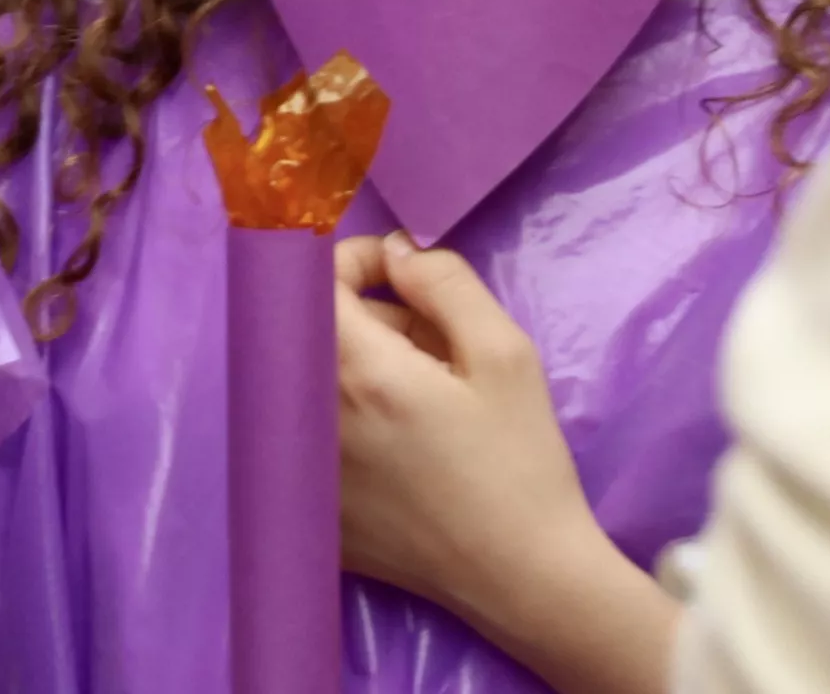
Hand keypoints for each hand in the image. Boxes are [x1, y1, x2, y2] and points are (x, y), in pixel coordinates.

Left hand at [337, 233, 678, 693]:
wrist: (525, 580)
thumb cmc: (520, 464)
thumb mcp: (504, 354)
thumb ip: (444, 283)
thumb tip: (394, 250)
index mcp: (356, 372)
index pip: (313, 280)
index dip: (356, 263)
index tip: (405, 280)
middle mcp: (312, 417)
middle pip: (314, 329)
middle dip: (366, 318)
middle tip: (431, 346)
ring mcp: (304, 471)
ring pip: (313, 380)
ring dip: (358, 369)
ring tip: (420, 399)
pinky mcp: (312, 510)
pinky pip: (315, 435)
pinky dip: (349, 421)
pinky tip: (400, 447)